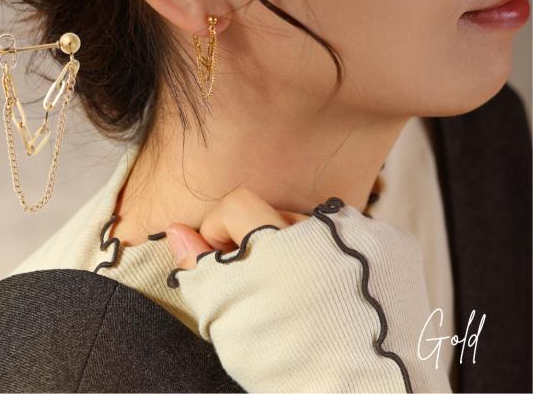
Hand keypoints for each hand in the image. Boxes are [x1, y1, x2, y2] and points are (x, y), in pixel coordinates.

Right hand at [163, 187, 451, 393]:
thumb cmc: (293, 366)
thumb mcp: (234, 325)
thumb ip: (203, 271)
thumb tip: (176, 231)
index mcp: (280, 245)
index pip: (236, 203)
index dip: (220, 230)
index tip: (226, 261)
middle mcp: (324, 228)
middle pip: (274, 213)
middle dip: (262, 242)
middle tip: (269, 286)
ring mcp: (363, 233)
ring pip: (312, 224)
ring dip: (301, 247)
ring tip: (308, 292)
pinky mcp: (393, 243)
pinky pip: (350, 235)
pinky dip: (338, 255)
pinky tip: (339, 292)